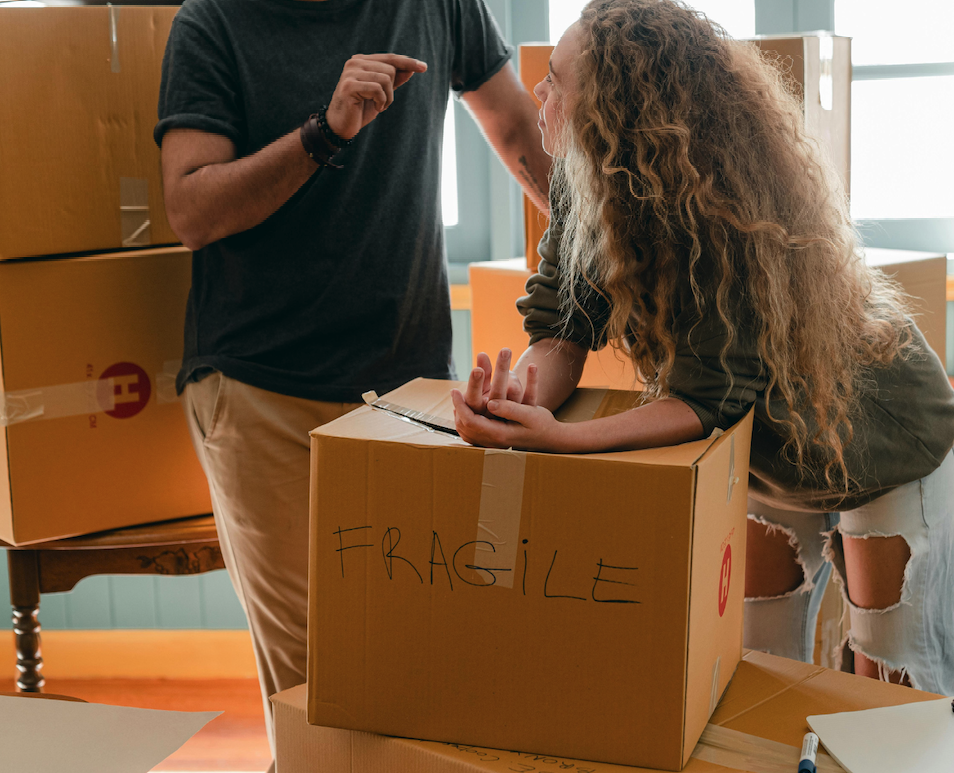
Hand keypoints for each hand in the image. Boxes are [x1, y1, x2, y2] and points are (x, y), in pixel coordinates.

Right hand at [326, 54, 426, 140]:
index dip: (408, 62)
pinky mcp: (349, 85)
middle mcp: (355, 62)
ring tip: (378, 106)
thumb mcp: (381, 94)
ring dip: (388, 98)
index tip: (424, 67)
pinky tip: (374, 108)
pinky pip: (378, 89)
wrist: (340, 126)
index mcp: (362, 61)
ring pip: (386, 79)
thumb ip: (394, 80)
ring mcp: (351, 72)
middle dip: (392, 89)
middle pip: (391, 69)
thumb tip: (410, 69)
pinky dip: (381, 102)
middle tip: (382, 103)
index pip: (390, 58)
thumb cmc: (360, 109)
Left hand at [451, 390, 567, 451]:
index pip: (471, 420)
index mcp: (500, 434)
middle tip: (454, 392)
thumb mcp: (529, 413)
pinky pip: (476, 431)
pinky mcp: (496, 439)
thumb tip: (490, 403)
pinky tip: (467, 410)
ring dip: (462, 414)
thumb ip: (510, 409)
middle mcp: (494, 440)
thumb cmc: (543, 425)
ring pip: (469, 430)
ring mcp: (494, 442)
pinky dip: (469, 420)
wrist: (552, 440)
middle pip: (466, 426)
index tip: (455, 390)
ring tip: (458, 400)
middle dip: (458, 408)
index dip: (460, 405)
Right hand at [462, 349, 537, 417]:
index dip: (475, 384)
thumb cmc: (486, 408)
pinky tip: (533, 366)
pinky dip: (532, 381)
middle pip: (496, 394)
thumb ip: (481, 376)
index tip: (478, 369)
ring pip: (514, 394)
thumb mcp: (480, 395)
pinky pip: (530, 396)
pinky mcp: (527, 413)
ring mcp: (512, 415)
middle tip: (503, 353)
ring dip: (512, 374)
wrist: (507, 433)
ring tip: (507, 353)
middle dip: (499, 372)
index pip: (473, 398)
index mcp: (478, 412)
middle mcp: (495, 416)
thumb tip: (482, 353)